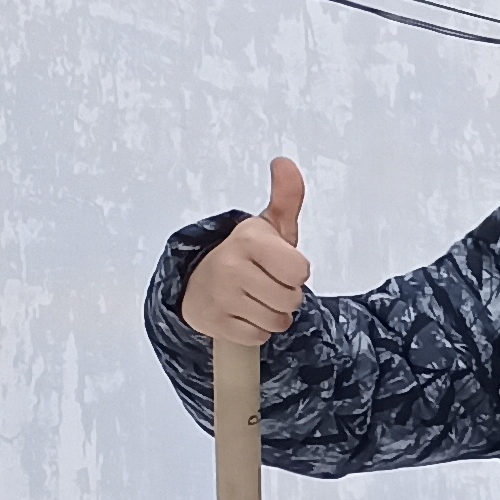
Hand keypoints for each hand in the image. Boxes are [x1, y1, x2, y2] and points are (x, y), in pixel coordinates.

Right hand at [181, 157, 314, 344]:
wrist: (199, 283)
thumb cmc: (247, 256)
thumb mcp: (268, 227)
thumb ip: (286, 197)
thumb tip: (284, 162)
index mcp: (248, 239)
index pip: (300, 271)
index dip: (296, 272)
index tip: (279, 264)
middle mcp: (230, 265)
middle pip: (292, 300)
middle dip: (286, 296)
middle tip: (265, 283)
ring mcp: (219, 296)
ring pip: (277, 322)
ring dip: (273, 315)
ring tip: (254, 298)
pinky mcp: (213, 323)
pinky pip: (258, 337)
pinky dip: (255, 331)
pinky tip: (241, 313)